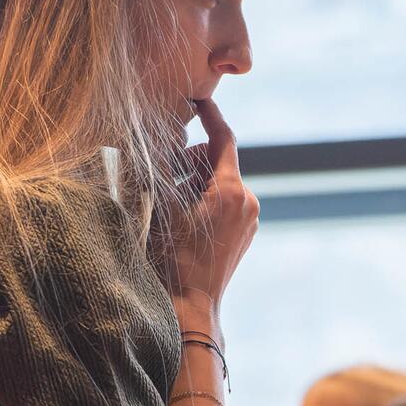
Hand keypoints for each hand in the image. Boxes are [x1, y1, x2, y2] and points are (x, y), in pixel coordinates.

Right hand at [165, 99, 257, 308]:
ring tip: (170, 192)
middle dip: (193, 157)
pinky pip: (227, 202)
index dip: (210, 116)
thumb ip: (163, 172)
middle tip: (166, 163)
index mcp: (231, 190)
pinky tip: (183, 210)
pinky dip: (207, 197)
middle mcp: (248, 201)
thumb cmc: (172, 259)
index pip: (224, 139)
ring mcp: (250, 219)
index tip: (199, 99)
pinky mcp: (246, 233)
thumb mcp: (161, 207)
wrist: (191, 307)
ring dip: (198, 179)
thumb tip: (155, 145)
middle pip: (220, 160)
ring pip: (222, 181)